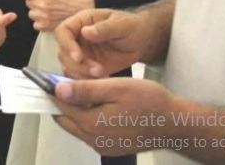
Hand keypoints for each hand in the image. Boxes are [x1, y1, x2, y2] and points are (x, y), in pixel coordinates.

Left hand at [19, 0, 94, 30]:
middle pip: (27, 2)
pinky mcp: (46, 27)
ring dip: (37, 12)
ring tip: (50, 10)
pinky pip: (35, 24)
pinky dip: (41, 22)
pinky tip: (50, 18)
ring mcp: (43, 17)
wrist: (88, 10)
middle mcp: (41, 4)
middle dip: (35, 1)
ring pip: (31, 13)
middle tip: (47, 1)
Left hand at [51, 78, 177, 156]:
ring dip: (76, 111)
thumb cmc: (147, 100)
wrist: (174, 124)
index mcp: (90, 123)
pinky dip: (88, 119)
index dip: (54, 90)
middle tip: (70, 83)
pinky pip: (90, 133)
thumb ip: (85, 90)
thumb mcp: (116, 88)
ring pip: (77, 126)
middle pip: (65, 119)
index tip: (50, 77)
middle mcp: (92, 139)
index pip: (60, 105)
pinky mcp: (110, 148)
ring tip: (86, 92)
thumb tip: (58, 90)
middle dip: (63, 102)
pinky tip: (100, 106)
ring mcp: (101, 146)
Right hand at [54, 9, 147, 78]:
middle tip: (97, 70)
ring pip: (69, 67)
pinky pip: (79, 76)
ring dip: (82, 74)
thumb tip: (85, 32)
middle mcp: (76, 38)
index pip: (63, 32)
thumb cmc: (130, 27)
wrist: (141, 41)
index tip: (79, 57)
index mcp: (81, 22)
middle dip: (77, 64)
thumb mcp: (121, 25)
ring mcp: (81, 54)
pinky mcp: (87, 68)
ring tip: (102, 75)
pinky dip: (86, 82)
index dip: (66, 44)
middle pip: (63, 53)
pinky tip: (102, 81)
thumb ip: (104, 28)